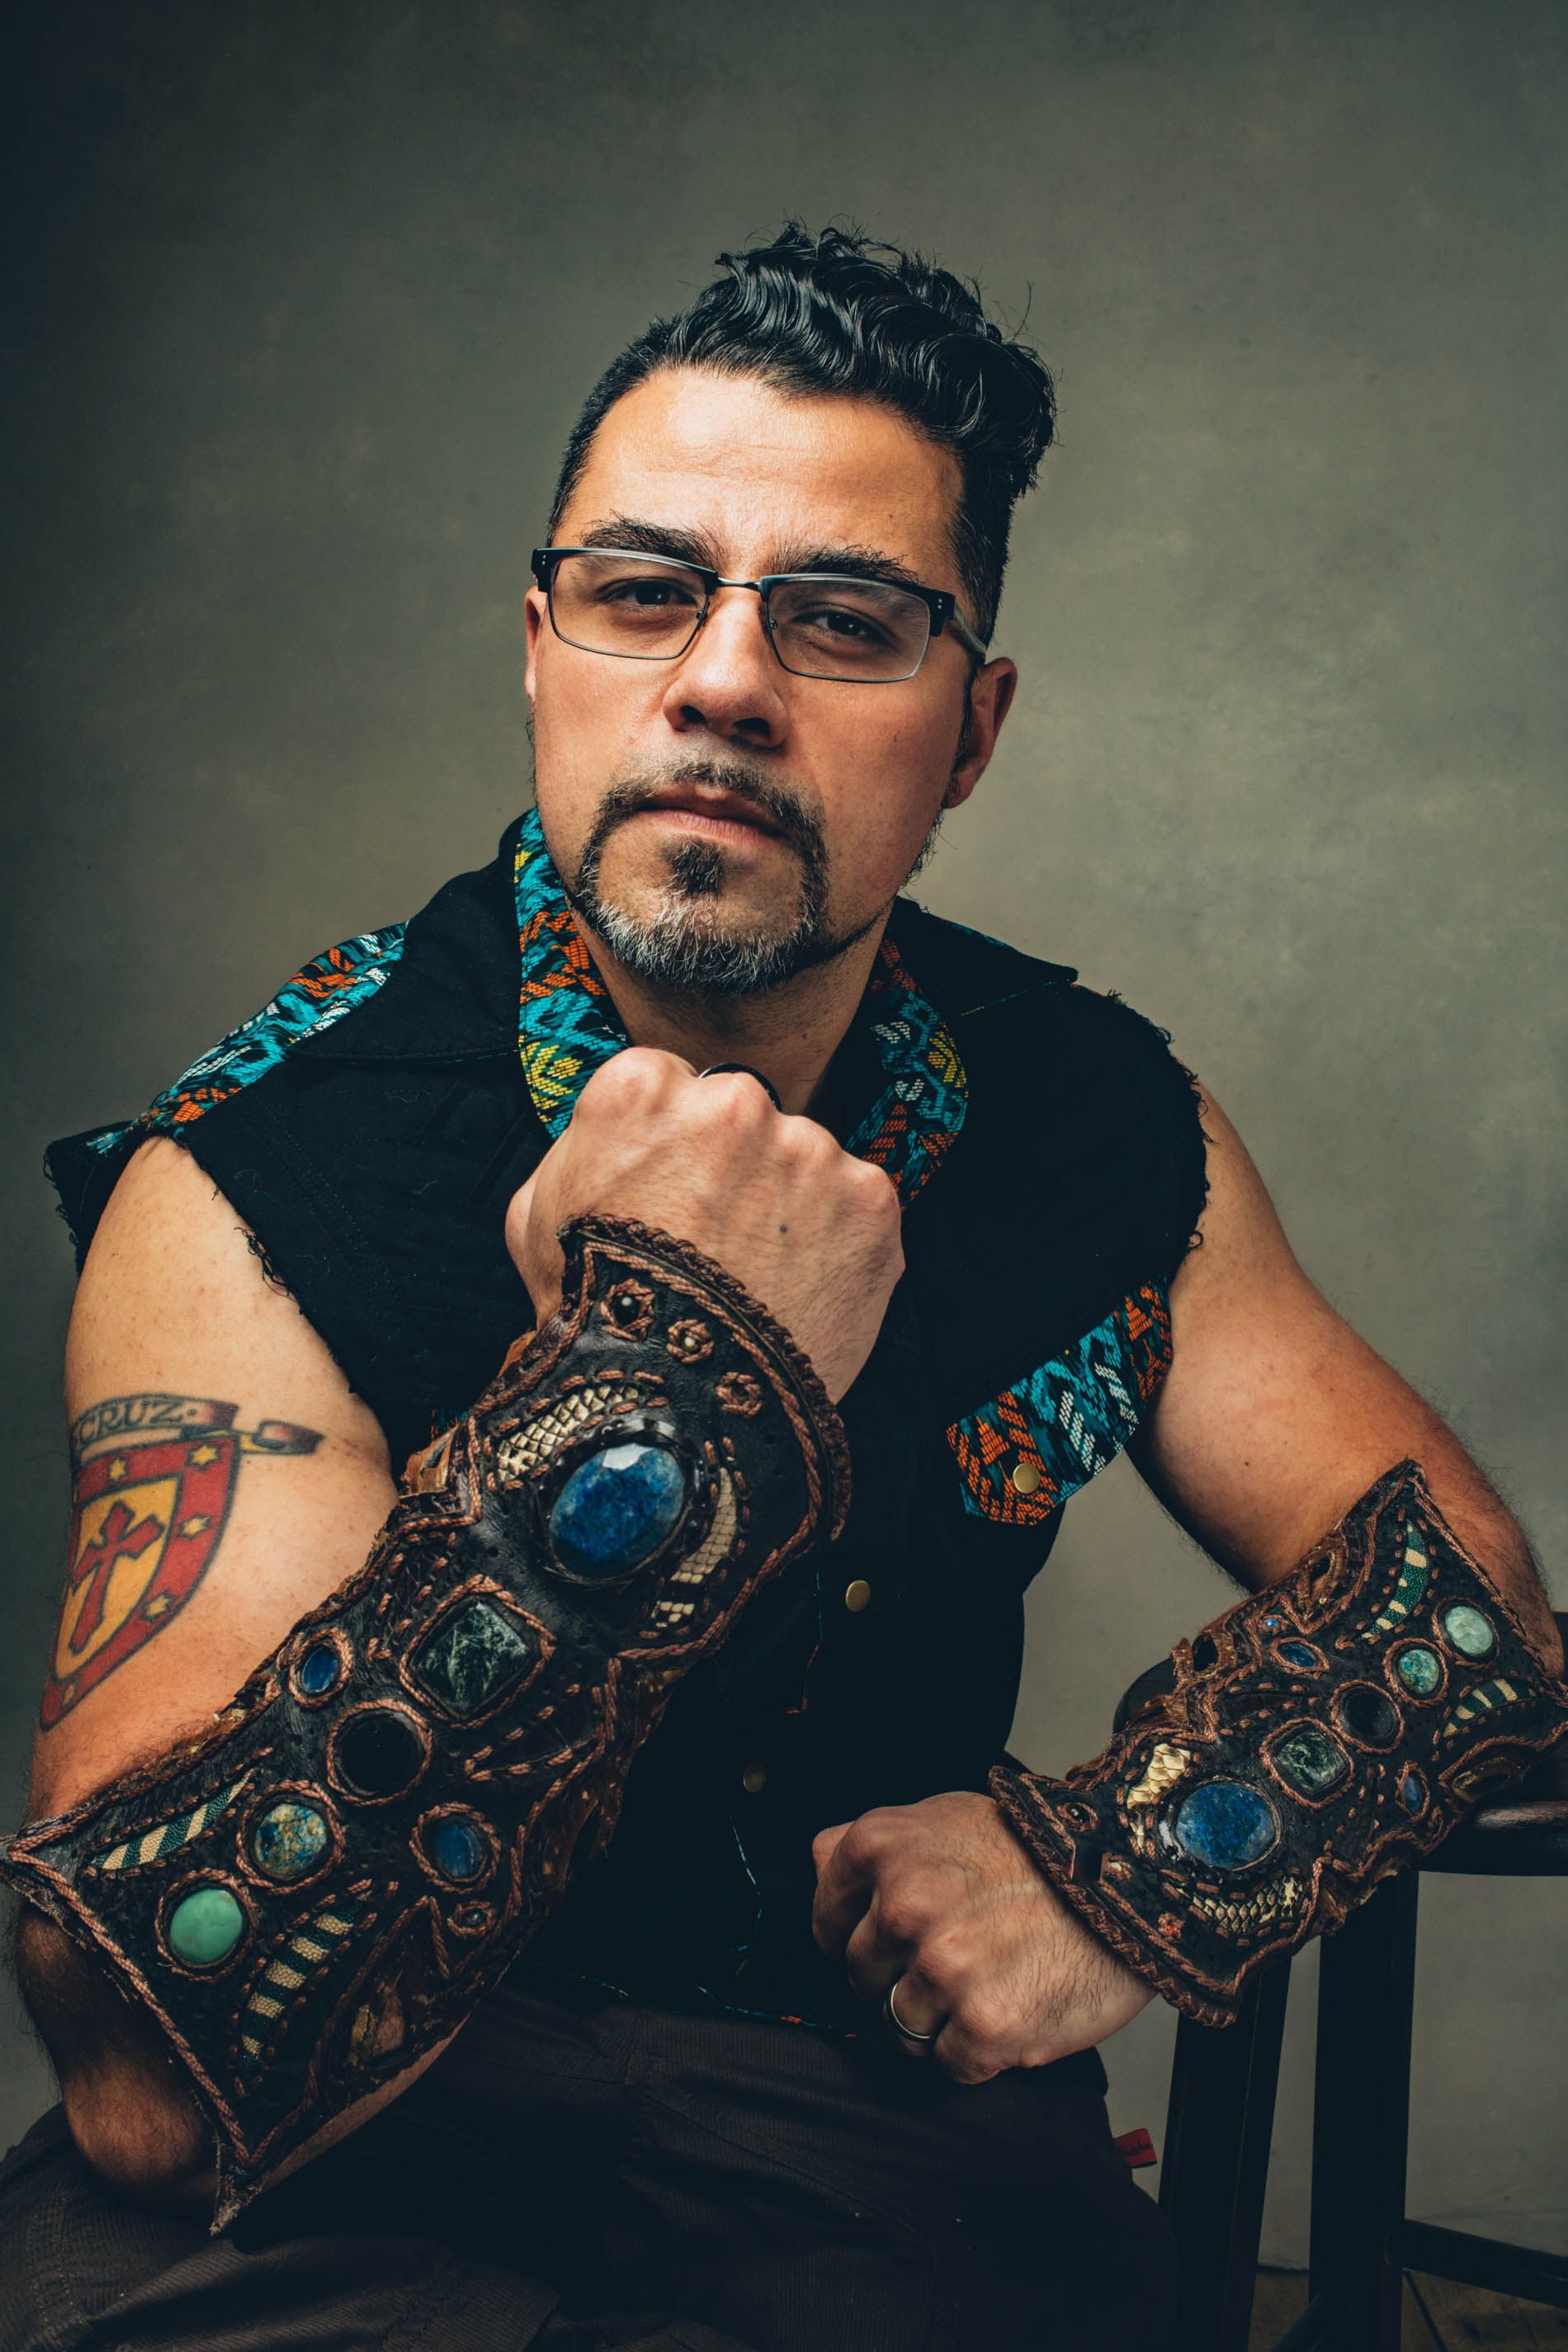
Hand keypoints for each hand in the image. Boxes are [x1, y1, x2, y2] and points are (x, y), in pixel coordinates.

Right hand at [505, 1049, 903, 1402]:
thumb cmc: (593, 1315)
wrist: (670, 1411)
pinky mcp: (869, 1200)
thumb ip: (585, 1147)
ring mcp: (809, 1149)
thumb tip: (620, 1136)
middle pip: (742, 1114)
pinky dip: (840, 1242)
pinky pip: (857, 1205)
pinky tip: (799, 1289)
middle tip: (713, 1241)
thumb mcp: (538, 1214)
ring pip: (804, 1158)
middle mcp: (733, 1101)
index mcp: (643, 1089)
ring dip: (789, 1203)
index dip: (667, 1144)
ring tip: (756, 1277)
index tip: (665, 1189)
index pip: (670, 1084)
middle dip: (733, 1165)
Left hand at [811, 1791, 1155, 2082]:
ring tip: (988, 1980)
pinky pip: (949, 2065)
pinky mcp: (985, 2027)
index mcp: (880, 1848)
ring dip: (938, 2019)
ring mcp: (943, 1969)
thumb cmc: (1035, 1848)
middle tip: (957, 1956)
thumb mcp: (941, 1817)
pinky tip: (1008, 2007)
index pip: (826, 1925)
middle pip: (862, 1979)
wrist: (1129, 1877)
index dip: (860, 1939)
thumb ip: (867, 1843)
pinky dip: (976, 2052)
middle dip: (900, 1978)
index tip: (896, 1940)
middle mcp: (902, 1906)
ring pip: (900, 2028)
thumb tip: (818, 1865)